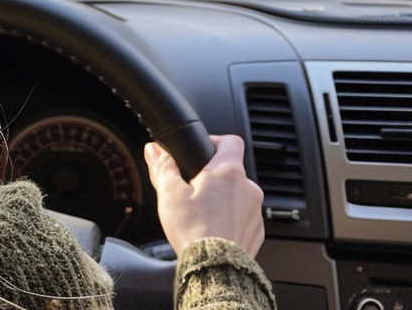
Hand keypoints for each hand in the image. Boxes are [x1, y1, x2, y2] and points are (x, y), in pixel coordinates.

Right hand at [144, 134, 264, 258]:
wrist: (215, 270)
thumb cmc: (194, 231)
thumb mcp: (170, 193)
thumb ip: (163, 166)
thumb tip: (155, 150)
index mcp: (228, 172)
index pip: (230, 140)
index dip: (215, 142)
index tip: (202, 151)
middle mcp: (248, 188)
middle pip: (231, 170)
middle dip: (213, 177)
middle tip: (194, 189)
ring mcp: (255, 212)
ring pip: (238, 195)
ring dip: (224, 199)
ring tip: (203, 213)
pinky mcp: (256, 232)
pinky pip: (244, 217)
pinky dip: (231, 219)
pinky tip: (213, 229)